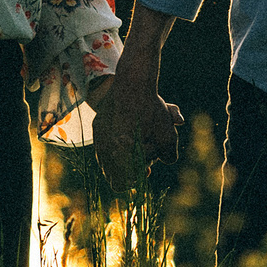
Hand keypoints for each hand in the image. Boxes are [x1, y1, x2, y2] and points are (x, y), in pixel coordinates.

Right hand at [93, 62, 182, 185]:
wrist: (133, 82)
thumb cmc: (151, 111)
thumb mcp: (168, 135)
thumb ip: (169, 155)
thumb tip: (166, 160)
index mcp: (119, 156)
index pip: (119, 184)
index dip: (133, 181)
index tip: (145, 171)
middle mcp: (104, 149)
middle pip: (114, 172)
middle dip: (130, 166)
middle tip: (146, 154)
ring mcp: (98, 137)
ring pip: (108, 157)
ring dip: (123, 154)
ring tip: (139, 142)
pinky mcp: (97, 125)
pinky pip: (104, 143)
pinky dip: (116, 142)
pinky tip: (130, 131)